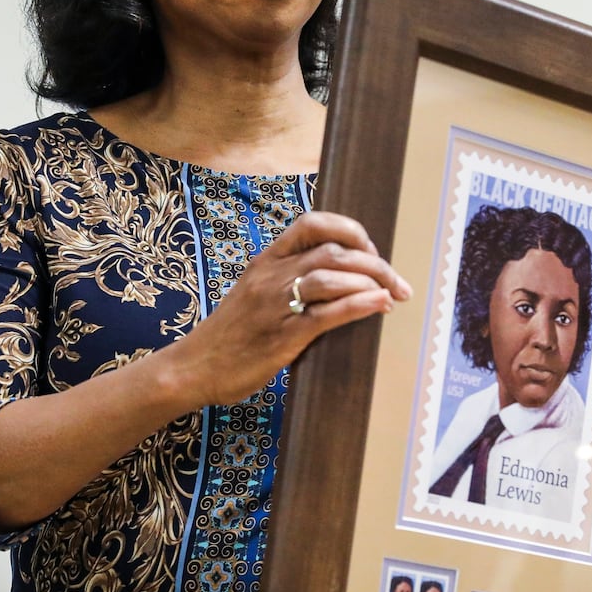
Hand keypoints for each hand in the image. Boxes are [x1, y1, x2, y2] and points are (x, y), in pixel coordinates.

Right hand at [176, 211, 411, 405]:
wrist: (193, 368)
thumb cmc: (229, 335)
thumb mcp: (254, 295)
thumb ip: (287, 281)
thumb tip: (334, 278)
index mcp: (265, 262)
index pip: (311, 224)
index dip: (348, 230)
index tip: (370, 250)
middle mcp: (271, 276)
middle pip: (333, 251)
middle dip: (375, 263)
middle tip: (398, 282)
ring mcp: (276, 305)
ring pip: (332, 276)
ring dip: (372, 282)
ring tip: (394, 295)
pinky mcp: (282, 337)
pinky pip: (327, 314)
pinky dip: (359, 305)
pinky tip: (380, 305)